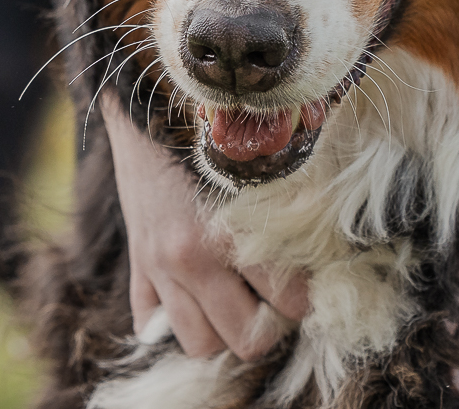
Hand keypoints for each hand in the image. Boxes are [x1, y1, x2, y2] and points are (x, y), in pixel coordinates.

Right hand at [101, 93, 309, 359]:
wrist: (147, 113)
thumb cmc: (212, 140)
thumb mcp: (258, 173)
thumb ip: (283, 217)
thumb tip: (321, 258)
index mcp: (228, 233)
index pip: (288, 302)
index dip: (305, 301)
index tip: (308, 289)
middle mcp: (190, 260)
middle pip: (245, 339)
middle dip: (268, 327)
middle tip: (275, 304)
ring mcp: (158, 270)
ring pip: (199, 344)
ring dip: (222, 332)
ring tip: (236, 307)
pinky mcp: (137, 269)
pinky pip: (149, 327)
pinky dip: (172, 324)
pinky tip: (192, 302)